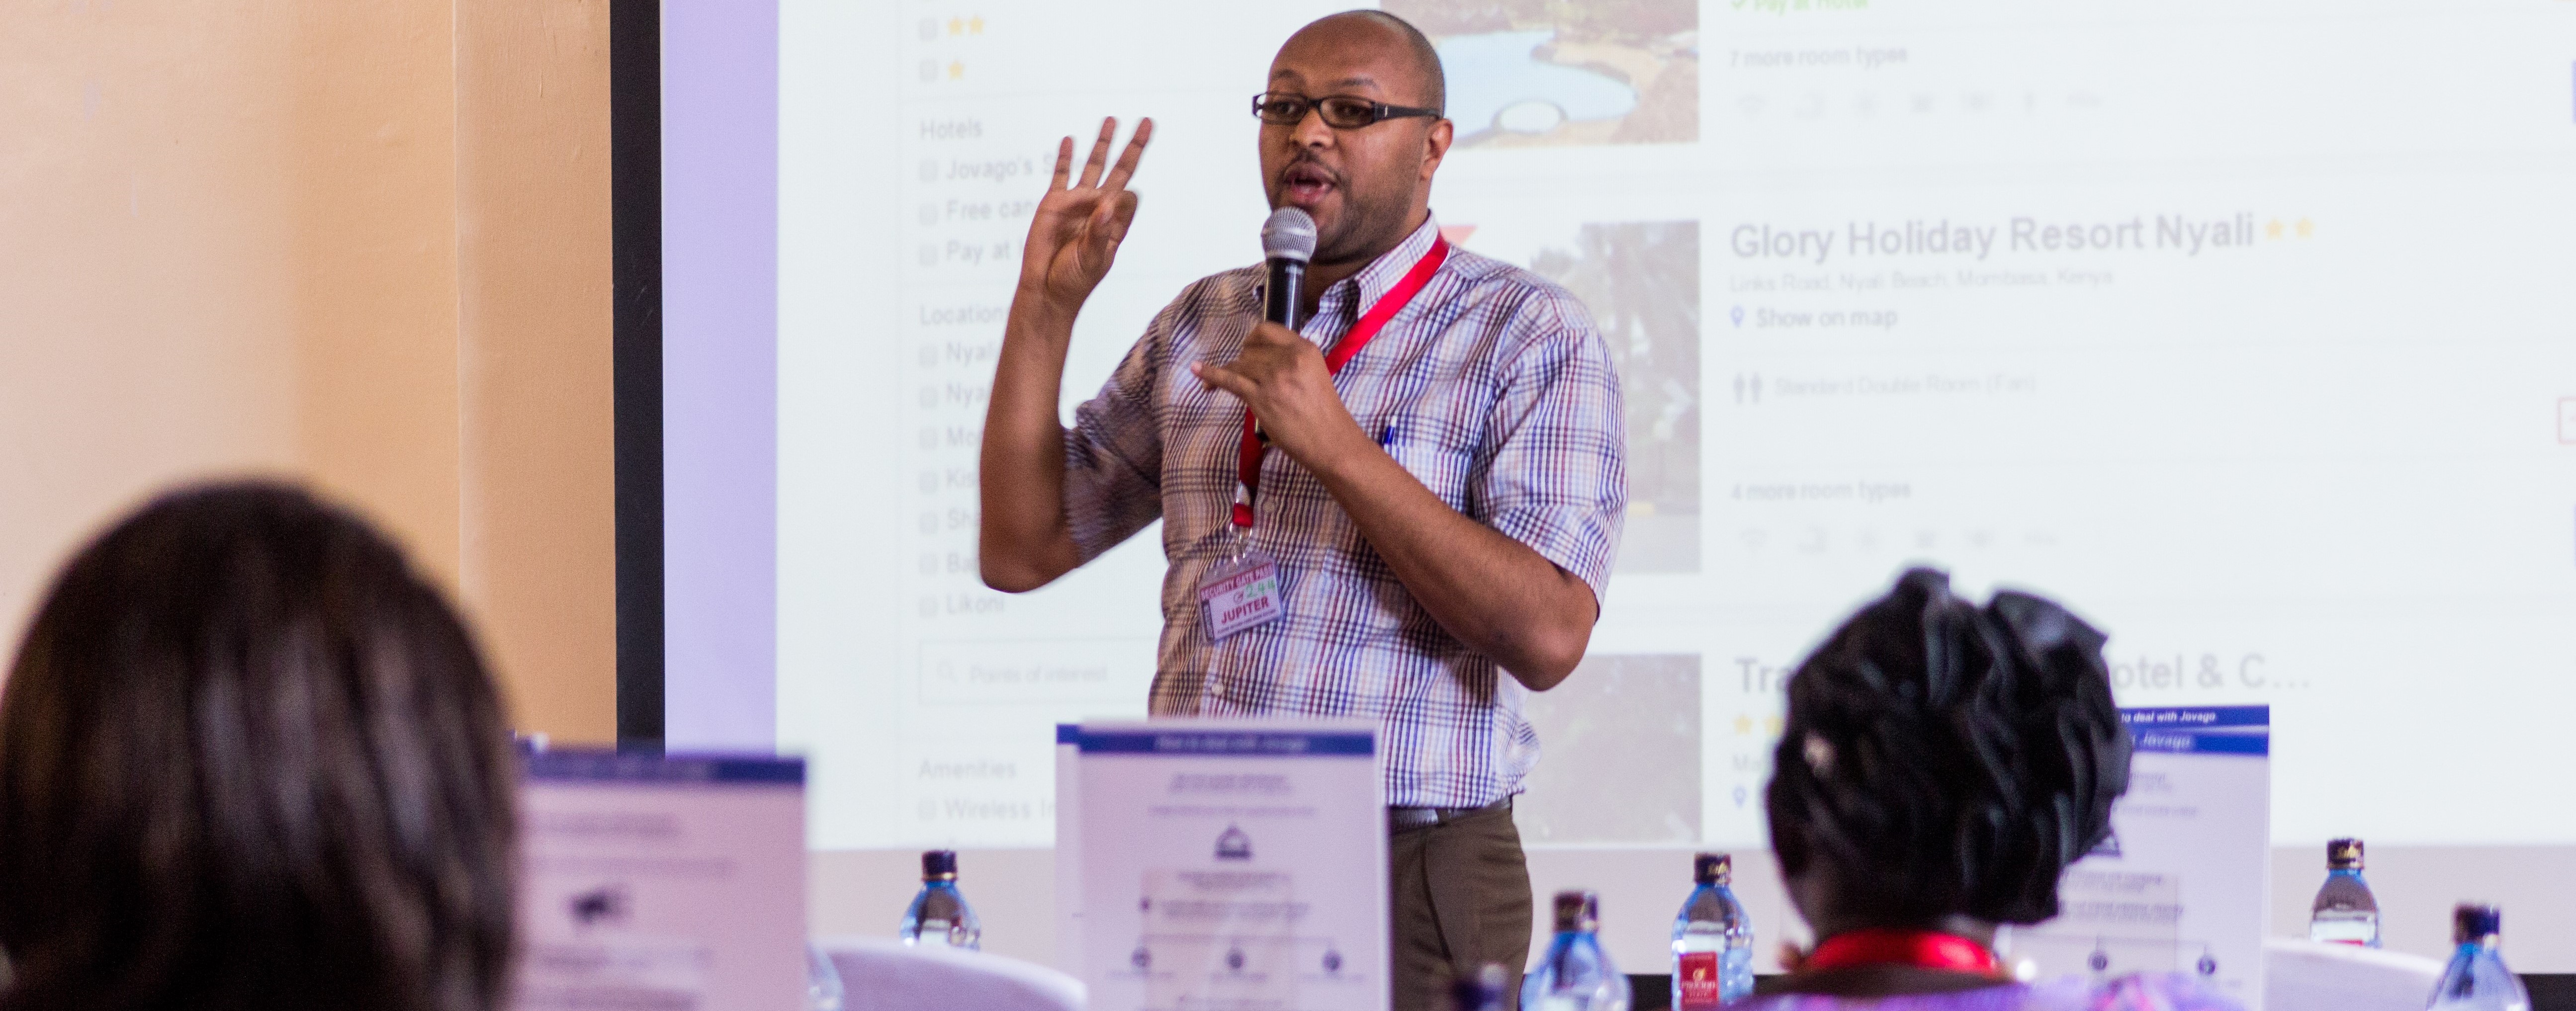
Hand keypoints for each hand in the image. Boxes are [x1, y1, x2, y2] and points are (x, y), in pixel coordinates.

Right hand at [1019, 117, 1151, 314]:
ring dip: (1102, 143)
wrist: (1045, 289)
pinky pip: (1060, 174)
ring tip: (1111, 120)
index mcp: (1115, 223)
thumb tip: (1109, 202)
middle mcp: (1099, 208)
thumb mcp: (1093, 259)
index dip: (1126, 195)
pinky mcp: (1054, 203)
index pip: (1129, 197)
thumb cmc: (1074, 280)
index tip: (1109, 206)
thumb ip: (1100, 232)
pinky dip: (1065, 157)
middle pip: (1120, 169)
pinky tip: (1070, 141)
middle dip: (1133, 146)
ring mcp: (1077, 203)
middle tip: (1147, 122)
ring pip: (1093, 165)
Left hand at [1191, 322, 1367, 465]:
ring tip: (1220, 382)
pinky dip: (1210, 374)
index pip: (1267, 330)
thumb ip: (1292, 362)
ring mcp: (1273, 377)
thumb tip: (1263, 360)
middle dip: (1243, 362)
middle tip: (1245, 378)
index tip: (1250, 351)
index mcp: (1305, 349)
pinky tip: (1197, 370)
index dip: (1253, 340)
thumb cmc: (1324, 414)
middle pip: (1250, 349)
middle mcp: (1289, 358)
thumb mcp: (1314, 374)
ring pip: (1239, 364)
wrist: (1331, 442)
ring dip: (1231, 372)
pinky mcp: (1260, 397)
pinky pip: (1228, 380)